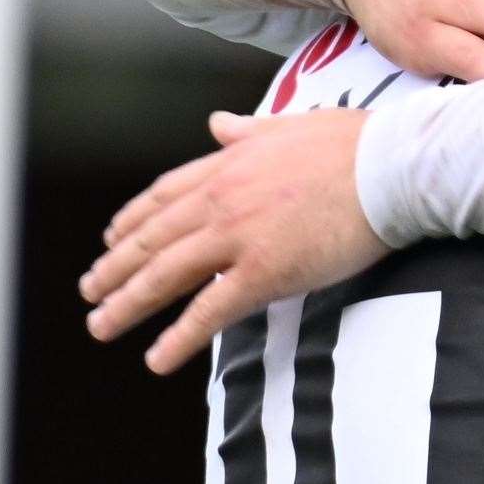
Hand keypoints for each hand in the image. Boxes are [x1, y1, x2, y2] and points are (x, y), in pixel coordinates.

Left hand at [78, 109, 389, 372]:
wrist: (393, 164)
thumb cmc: (358, 143)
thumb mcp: (293, 125)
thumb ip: (249, 130)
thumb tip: (218, 123)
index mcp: (229, 164)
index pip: (164, 196)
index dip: (132, 221)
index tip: (111, 239)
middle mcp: (222, 200)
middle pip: (152, 240)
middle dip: (114, 269)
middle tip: (90, 290)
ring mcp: (238, 237)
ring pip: (165, 276)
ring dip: (127, 305)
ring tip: (101, 327)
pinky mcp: (264, 272)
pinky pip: (209, 311)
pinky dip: (178, 338)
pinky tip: (157, 360)